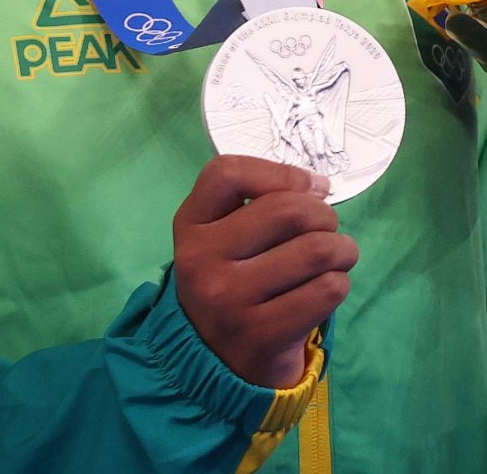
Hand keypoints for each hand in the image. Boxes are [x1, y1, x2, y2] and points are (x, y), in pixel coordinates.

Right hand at [173, 154, 355, 387]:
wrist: (216, 361)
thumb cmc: (231, 284)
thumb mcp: (220, 241)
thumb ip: (255, 206)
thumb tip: (318, 187)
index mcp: (189, 226)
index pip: (227, 174)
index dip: (279, 172)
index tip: (311, 187)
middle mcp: (202, 258)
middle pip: (287, 209)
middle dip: (325, 215)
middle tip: (328, 229)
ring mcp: (229, 298)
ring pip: (317, 250)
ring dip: (342, 250)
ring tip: (337, 258)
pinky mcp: (262, 333)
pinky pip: (328, 290)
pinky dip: (340, 283)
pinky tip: (327, 288)